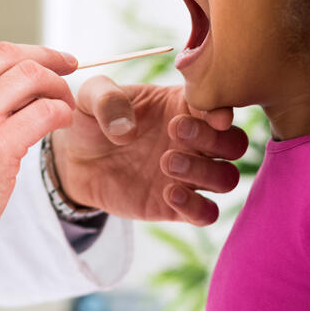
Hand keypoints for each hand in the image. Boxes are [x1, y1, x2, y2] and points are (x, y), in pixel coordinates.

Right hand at [0, 36, 76, 310]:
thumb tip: (15, 71)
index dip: (19, 49)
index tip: (44, 59)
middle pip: (8, 54)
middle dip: (46, 59)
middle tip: (68, 71)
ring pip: (31, 75)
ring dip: (57, 85)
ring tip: (64, 103)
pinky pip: (45, 110)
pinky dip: (62, 111)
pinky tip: (63, 122)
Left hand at [52, 77, 247, 225]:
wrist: (74, 162)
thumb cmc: (91, 120)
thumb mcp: (90, 96)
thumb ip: (107, 98)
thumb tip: (127, 129)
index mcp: (183, 106)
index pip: (220, 106)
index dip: (223, 110)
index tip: (212, 116)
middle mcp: (195, 141)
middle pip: (235, 143)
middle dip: (215, 139)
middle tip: (176, 131)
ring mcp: (188, 175)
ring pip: (227, 178)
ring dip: (206, 171)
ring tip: (166, 163)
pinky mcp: (175, 206)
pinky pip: (206, 213)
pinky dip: (197, 207)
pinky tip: (168, 193)